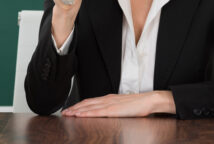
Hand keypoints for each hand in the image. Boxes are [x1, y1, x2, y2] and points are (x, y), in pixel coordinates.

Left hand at [61, 91, 175, 117]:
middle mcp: (107, 99)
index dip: (79, 105)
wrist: (149, 100)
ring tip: (68, 114)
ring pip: (89, 106)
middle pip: (86, 103)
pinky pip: (97, 112)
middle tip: (64, 112)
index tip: (70, 109)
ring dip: (77, 110)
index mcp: (109, 98)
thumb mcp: (122, 106)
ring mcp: (109, 104)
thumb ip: (113, 108)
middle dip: (74, 108)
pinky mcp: (113, 110)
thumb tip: (106, 113)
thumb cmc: (138, 105)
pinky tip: (80, 115)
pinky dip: (86, 113)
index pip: (90, 101)